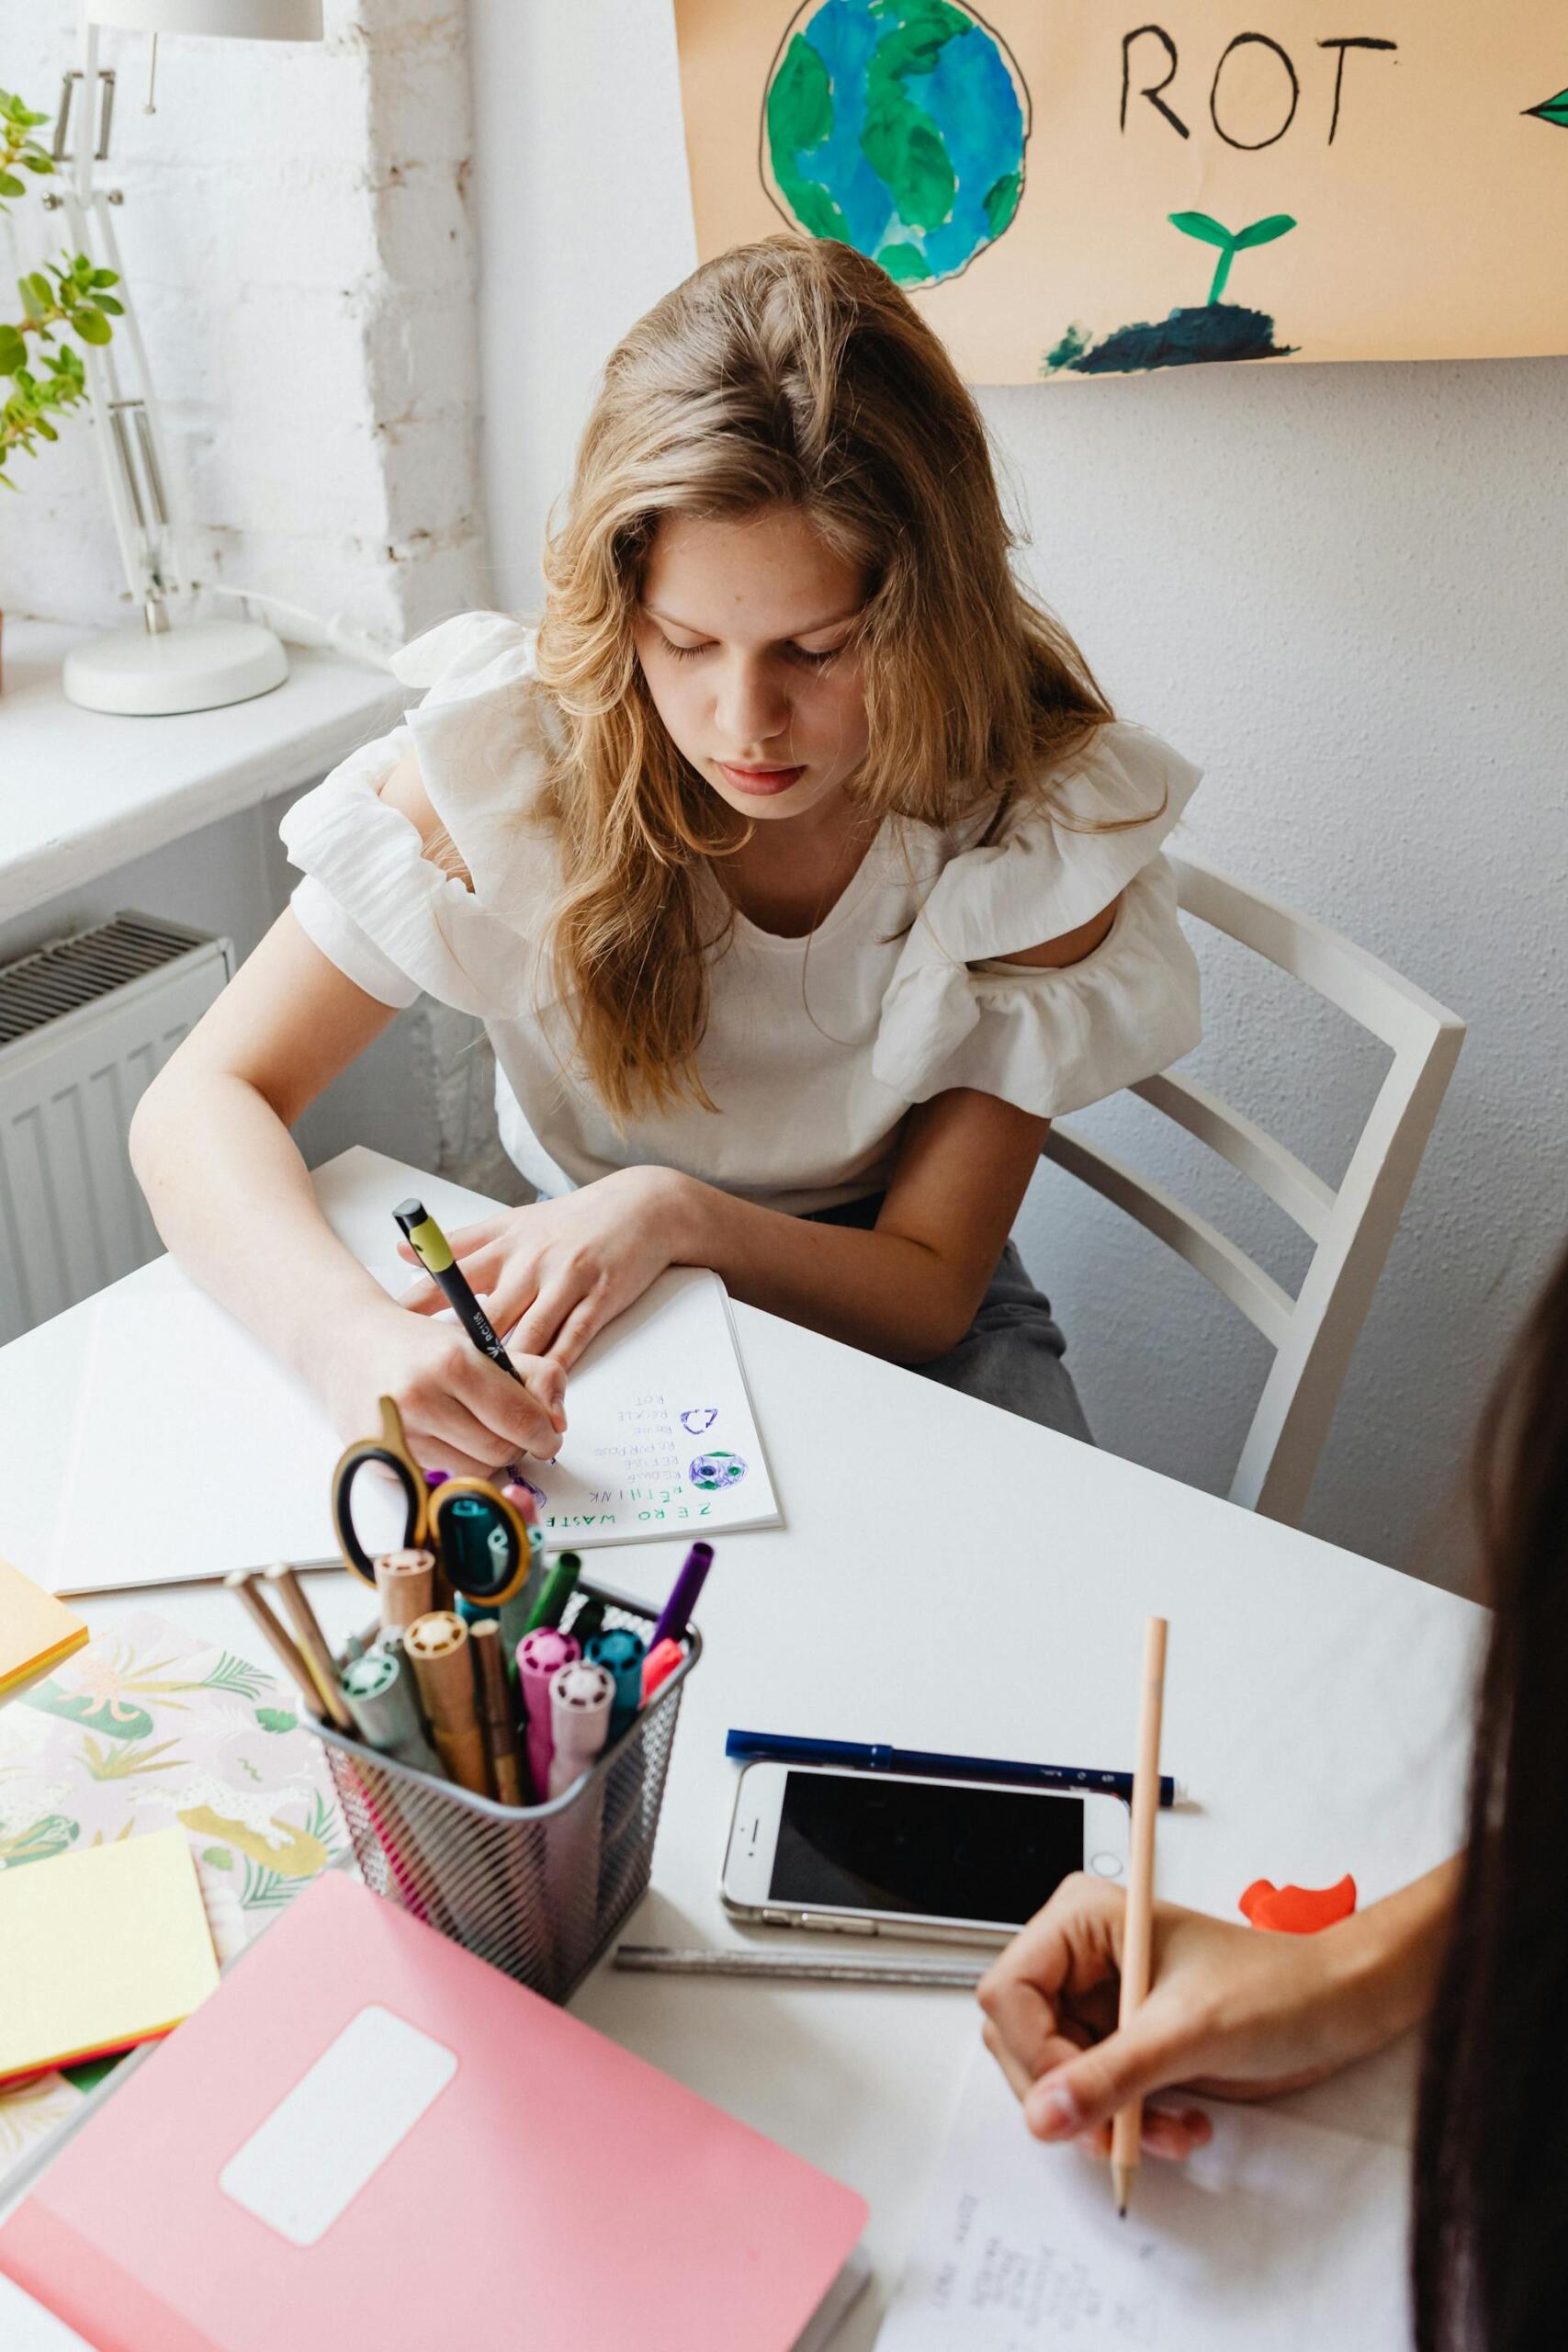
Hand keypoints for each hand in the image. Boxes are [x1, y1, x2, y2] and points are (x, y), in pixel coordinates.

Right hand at [321, 1297, 567, 1479]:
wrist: (348, 1344)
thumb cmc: (420, 1346)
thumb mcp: (480, 1343)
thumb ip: (533, 1376)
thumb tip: (557, 1423)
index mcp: (451, 1363)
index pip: (518, 1420)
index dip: (544, 1434)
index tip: (549, 1436)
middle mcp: (418, 1400)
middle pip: (498, 1452)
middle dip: (515, 1445)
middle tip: (510, 1430)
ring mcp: (394, 1434)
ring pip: (471, 1473)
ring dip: (483, 1458)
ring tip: (470, 1429)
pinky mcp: (378, 1461)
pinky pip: (438, 1481)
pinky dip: (450, 1467)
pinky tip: (440, 1439)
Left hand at [395, 1167, 689, 1370]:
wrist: (642, 1207)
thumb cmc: (570, 1221)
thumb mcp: (511, 1222)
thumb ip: (458, 1244)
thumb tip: (400, 1252)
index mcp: (503, 1246)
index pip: (449, 1279)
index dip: (418, 1309)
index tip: (391, 1337)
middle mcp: (529, 1263)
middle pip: (485, 1317)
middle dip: (459, 1355)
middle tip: (433, 1388)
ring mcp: (565, 1281)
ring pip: (528, 1335)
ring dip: (508, 1375)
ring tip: (485, 1410)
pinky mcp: (599, 1298)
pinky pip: (572, 1340)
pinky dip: (554, 1370)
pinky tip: (539, 1396)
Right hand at [977, 1874, 1390, 2163]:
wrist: (1337, 2011)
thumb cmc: (1277, 1989)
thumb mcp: (1188, 2032)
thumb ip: (1110, 2075)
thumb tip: (1043, 2115)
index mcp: (1082, 1920)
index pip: (1010, 1993)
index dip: (1035, 2054)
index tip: (1075, 2101)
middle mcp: (1081, 1957)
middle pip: (1022, 2043)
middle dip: (1075, 2097)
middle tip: (1118, 2130)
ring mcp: (1101, 2002)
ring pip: (1058, 2081)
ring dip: (1108, 2120)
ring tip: (1169, 2129)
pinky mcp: (1124, 2041)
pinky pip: (1094, 2098)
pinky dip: (1128, 2124)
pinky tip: (1178, 2123)